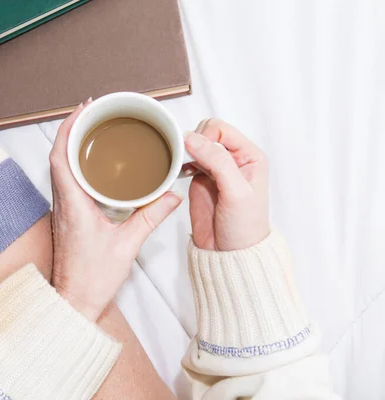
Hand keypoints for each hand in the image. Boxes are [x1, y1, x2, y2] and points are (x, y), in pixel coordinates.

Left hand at [50, 101, 182, 320]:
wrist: (73, 302)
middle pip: (58, 155)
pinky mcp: (68, 217)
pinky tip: (95, 164)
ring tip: (93, 129)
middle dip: (72, 128)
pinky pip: (67, 181)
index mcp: (72, 204)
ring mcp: (63, 210)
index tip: (84, 109)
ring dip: (73, 145)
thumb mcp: (128, 244)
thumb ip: (151, 216)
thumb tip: (172, 195)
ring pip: (60, 167)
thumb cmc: (92, 278)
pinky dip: (77, 164)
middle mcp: (62, 203)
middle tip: (93, 112)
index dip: (69, 128)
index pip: (61, 156)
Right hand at [184, 118, 269, 250]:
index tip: (195, 152)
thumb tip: (193, 138)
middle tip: (188, 160)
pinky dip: (179, 162)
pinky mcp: (199, 180)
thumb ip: (217, 162)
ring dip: (185, 151)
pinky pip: (186, 161)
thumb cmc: (244, 226)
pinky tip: (180, 172)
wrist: (229, 253)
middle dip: (194, 142)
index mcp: (249, 156)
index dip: (205, 137)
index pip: (221, 130)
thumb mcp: (236, 191)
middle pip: (206, 133)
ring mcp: (214, 169)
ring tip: (183, 166)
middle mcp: (232, 159)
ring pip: (194, 145)